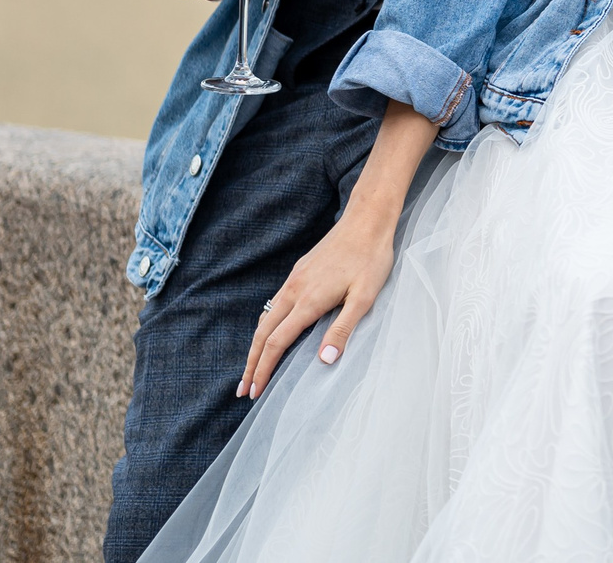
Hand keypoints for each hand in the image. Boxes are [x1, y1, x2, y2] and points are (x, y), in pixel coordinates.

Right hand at [240, 200, 394, 398]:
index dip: (263, 370)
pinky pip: (274, 303)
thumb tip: (325, 360)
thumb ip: (343, 328)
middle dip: (251, 364)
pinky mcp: (299, 271)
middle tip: (242, 391)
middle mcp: (294, 290)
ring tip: (251, 367)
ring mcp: (294, 279)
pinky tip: (270, 332)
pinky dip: (265, 325)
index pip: (276, 343)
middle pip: (262, 334)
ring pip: (265, 318)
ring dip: (256, 346)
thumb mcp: (364, 297)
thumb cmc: (370, 259)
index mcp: (308, 301)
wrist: (366, 220)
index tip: (253, 392)